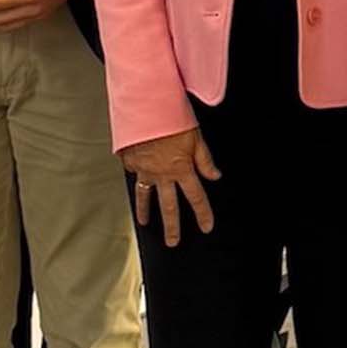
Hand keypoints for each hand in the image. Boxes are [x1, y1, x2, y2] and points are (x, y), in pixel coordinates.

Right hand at [122, 127, 218, 245]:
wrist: (144, 106)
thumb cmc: (171, 116)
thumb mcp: (196, 136)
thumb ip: (205, 159)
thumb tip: (215, 176)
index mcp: (182, 168)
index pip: (196, 197)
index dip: (203, 213)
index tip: (206, 227)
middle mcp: (163, 174)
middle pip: (169, 206)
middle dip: (172, 227)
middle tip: (173, 242)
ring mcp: (145, 170)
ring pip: (146, 196)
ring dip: (146, 212)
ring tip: (146, 224)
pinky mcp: (131, 162)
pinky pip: (135, 173)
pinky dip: (136, 177)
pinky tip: (136, 178)